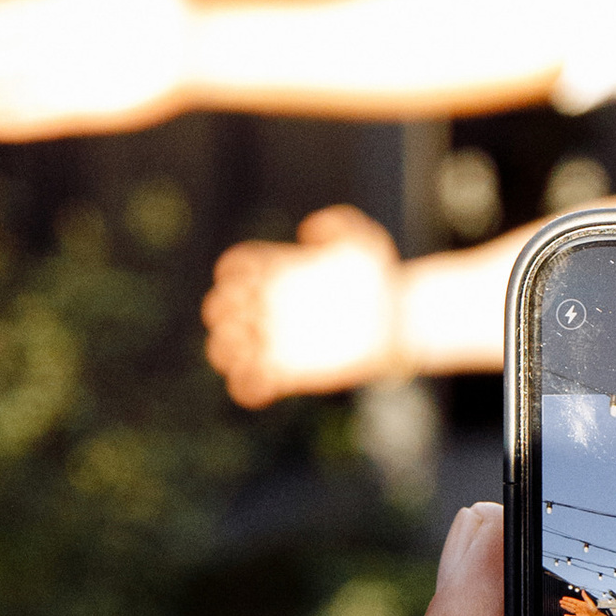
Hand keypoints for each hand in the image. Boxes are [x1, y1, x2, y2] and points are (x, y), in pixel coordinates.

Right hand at [203, 206, 402, 403]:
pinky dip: (245, 389)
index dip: (232, 271)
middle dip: (222, 311)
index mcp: (277, 272)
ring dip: (224, 351)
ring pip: (221, 351)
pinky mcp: (286, 375)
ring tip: (255, 347)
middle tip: (254, 314)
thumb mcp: (364, 241)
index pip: (233, 268)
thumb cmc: (379, 275)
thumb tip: (306, 233)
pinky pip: (246, 389)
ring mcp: (274, 342)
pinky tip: (269, 379)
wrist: (399, 320)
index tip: (260, 277)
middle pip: (217, 309)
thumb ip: (338, 225)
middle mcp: (269, 307)